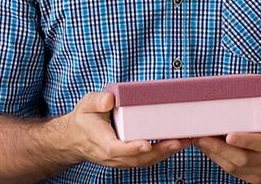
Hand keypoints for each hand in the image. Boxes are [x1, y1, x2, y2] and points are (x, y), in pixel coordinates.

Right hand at [63, 91, 189, 168]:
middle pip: (138, 158)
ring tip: (185, 141)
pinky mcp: (128, 159)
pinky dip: (162, 154)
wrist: (76, 138)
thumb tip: (109, 100)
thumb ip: (97, 101)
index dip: (133, 147)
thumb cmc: (84, 119)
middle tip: (179, 140)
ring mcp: (121, 160)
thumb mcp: (86, 105)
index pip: (118, 148)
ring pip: (145, 161)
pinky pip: (146, 159)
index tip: (147, 143)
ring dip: (165, 153)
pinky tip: (176, 144)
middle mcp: (113, 156)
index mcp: (103, 143)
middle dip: (160, 151)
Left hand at [194, 79, 260, 182]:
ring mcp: (260, 169)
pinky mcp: (251, 176)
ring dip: (213, 153)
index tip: (229, 135)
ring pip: (233, 166)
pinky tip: (206, 146)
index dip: (245, 140)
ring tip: (198, 138)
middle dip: (219, 148)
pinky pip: (230, 170)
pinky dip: (216, 158)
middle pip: (243, 158)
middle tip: (200, 135)